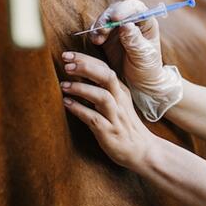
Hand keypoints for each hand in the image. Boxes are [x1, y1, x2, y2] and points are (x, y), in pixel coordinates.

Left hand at [60, 51, 157, 169]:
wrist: (142, 151)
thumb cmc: (124, 125)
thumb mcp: (116, 103)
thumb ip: (101, 89)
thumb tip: (77, 75)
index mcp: (120, 91)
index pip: (104, 68)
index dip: (86, 59)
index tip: (68, 54)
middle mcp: (120, 100)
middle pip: (106, 76)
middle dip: (86, 67)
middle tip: (66, 63)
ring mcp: (116, 116)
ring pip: (101, 97)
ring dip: (82, 89)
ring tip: (64, 85)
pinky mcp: (110, 132)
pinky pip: (94, 119)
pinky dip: (80, 110)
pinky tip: (67, 104)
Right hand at [90, 0, 165, 91]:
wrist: (138, 83)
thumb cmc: (146, 68)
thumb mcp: (143, 56)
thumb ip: (134, 40)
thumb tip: (126, 24)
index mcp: (147, 22)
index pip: (136, 8)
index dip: (125, 10)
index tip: (116, 19)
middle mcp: (132, 21)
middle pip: (118, 9)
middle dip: (108, 18)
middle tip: (102, 30)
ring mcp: (118, 28)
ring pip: (106, 18)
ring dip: (99, 25)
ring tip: (98, 40)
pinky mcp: (107, 36)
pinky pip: (97, 28)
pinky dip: (94, 33)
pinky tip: (95, 41)